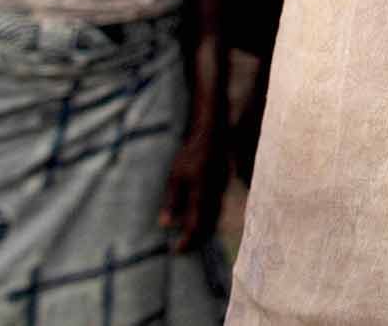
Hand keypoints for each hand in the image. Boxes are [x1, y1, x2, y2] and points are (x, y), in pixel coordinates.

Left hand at [160, 128, 225, 251]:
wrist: (213, 135)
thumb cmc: (191, 154)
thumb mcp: (176, 177)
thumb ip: (172, 201)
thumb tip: (165, 224)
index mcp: (201, 194)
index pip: (194, 224)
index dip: (187, 240)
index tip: (176, 252)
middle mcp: (214, 195)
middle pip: (207, 226)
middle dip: (195, 240)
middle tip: (182, 251)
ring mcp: (220, 191)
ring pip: (213, 219)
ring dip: (202, 232)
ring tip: (190, 241)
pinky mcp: (222, 188)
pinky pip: (216, 210)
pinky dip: (208, 221)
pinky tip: (199, 223)